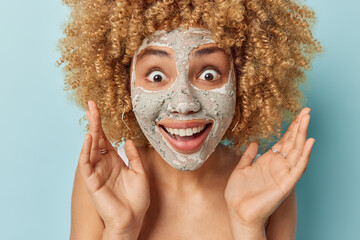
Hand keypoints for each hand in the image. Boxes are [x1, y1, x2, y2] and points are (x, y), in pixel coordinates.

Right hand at [78, 100, 149, 236]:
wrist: (132, 219)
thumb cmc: (136, 199)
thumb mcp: (139, 173)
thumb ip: (133, 156)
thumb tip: (127, 140)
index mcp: (115, 161)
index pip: (106, 139)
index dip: (103, 125)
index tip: (99, 110)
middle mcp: (104, 164)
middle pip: (96, 139)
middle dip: (94, 121)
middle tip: (91, 104)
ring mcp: (96, 172)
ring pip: (90, 148)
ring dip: (90, 130)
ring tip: (91, 114)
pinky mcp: (92, 181)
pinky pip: (86, 164)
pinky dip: (86, 151)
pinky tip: (89, 137)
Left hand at [225, 107, 313, 229]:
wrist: (238, 212)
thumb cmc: (239, 193)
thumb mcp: (241, 169)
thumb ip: (249, 156)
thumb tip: (255, 142)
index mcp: (268, 161)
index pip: (283, 141)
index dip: (290, 128)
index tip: (297, 114)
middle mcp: (278, 166)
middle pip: (292, 142)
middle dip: (299, 126)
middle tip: (307, 110)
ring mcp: (283, 174)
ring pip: (297, 151)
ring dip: (303, 135)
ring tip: (307, 119)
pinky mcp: (286, 184)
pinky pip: (298, 168)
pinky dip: (305, 155)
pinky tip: (309, 142)